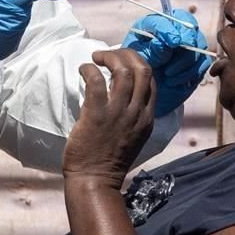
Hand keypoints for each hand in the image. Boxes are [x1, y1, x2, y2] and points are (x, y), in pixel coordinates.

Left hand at [63, 49, 155, 189]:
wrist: (95, 180)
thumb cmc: (109, 159)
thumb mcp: (133, 135)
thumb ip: (134, 115)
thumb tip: (124, 91)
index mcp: (147, 117)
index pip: (151, 80)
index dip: (137, 64)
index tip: (121, 62)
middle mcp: (137, 112)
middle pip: (142, 69)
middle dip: (126, 54)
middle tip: (108, 56)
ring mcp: (119, 113)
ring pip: (123, 71)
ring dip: (109, 58)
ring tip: (95, 59)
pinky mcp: (97, 114)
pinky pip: (97, 81)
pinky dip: (90, 70)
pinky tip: (83, 70)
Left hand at [122, 9, 210, 116]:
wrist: (144, 90)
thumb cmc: (137, 69)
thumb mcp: (139, 59)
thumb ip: (151, 50)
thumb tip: (163, 43)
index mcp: (155, 24)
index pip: (167, 18)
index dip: (170, 29)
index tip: (172, 42)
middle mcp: (174, 30)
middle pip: (189, 26)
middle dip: (185, 40)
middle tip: (177, 53)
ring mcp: (189, 44)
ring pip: (198, 45)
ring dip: (184, 61)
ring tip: (168, 74)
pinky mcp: (198, 60)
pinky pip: (203, 62)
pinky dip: (190, 73)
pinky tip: (174, 81)